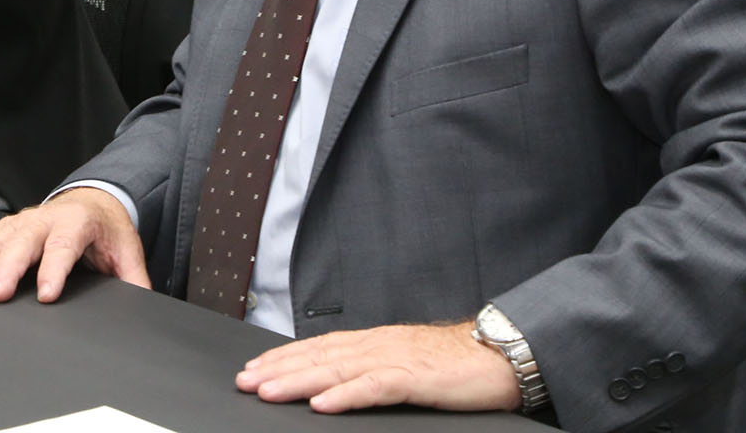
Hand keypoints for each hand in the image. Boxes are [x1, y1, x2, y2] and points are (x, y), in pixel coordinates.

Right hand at [0, 187, 148, 302]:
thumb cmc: (107, 229)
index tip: (45, 294)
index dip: (54, 269)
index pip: (65, 246)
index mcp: (78, 223)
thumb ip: (134, 278)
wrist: (94, 199)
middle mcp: (46, 219)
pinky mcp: (7, 228)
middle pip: (24, 242)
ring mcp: (22, 222)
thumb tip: (144, 305)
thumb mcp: (127, 250)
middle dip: (7, 267)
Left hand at [235, 322, 520, 413]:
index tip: (254, 367)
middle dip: (278, 369)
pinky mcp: (416, 377)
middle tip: (245, 380)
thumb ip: (373, 369)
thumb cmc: (455, 364)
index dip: (283, 357)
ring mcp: (395, 359)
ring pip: (337, 369)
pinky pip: (374, 387)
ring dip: (299, 381)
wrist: (501, 354)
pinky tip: (322, 404)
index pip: (319, 347)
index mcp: (374, 342)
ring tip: (268, 391)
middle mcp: (378, 345)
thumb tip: (337, 383)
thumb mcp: (405, 364)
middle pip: (318, 357)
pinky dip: (345, 394)